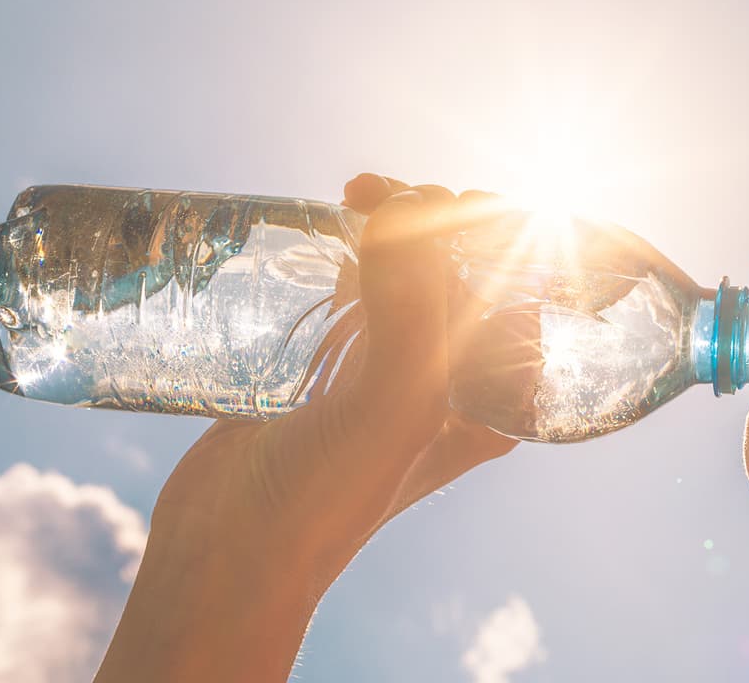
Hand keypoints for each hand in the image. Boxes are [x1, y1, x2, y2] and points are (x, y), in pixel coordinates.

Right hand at [96, 174, 517, 682]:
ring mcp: (389, 367)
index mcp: (493, 396)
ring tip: (356, 196)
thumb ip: (411, 311)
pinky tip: (331, 223)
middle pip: (463, 269)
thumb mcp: (392, 408)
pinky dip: (351, 247)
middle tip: (383, 195)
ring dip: (393, 221)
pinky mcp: (332, 361)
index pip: (519, 287)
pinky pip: (357, 286)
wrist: (229, 552)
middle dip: (436, 215)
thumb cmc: (326, 498)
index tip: (441, 199)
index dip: (492, 230)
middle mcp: (451, 379)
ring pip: (410, 269)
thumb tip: (406, 208)